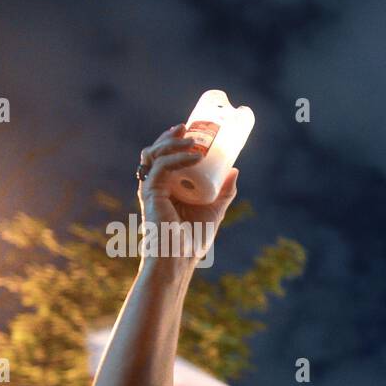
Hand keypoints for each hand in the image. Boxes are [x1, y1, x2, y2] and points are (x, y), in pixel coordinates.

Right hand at [137, 123, 237, 261]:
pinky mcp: (150, 194)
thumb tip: (234, 169)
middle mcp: (155, 185)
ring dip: (171, 143)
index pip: (165, 156)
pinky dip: (176, 159)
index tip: (190, 129)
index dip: (173, 140)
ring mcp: (151, 189)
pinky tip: (193, 156)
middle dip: (169, 136)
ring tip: (192, 139)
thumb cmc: (193, 239)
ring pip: (153, 155)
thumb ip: (224, 192)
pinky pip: (161, 169)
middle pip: (156, 152)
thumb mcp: (215, 210)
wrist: (179, 259)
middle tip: (186, 126)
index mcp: (167, 186)